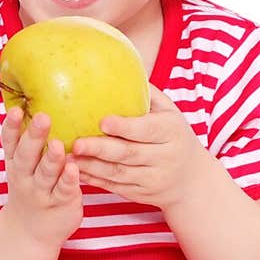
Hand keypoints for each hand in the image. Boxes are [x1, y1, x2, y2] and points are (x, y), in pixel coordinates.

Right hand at [1, 108, 83, 247]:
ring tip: (59, 145)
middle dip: (34, 137)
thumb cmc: (31, 189)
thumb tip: (35, 104)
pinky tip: (74, 168)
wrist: (30, 234)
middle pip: (27, 156)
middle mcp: (25, 178)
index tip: (15, 110)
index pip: (10, 143)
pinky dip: (68, 180)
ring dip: (52, 160)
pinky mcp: (61, 204)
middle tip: (43, 117)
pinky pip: (64, 191)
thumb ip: (27, 142)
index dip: (11, 127)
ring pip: (45, 174)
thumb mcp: (22, 167)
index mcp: (16, 164)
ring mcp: (42, 192)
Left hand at [71, 85, 206, 210]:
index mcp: (172, 132)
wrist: (192, 180)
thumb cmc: (174, 136)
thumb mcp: (171, 112)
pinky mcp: (141, 194)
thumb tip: (120, 65)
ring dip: (92, 167)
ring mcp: (153, 179)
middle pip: (129, 154)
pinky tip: (75, 171)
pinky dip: (94, 180)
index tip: (102, 121)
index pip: (147, 130)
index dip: (125, 127)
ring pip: (119, 174)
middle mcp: (165, 157)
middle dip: (101, 149)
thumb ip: (147, 93)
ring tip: (67, 157)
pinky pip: (115, 187)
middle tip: (76, 142)